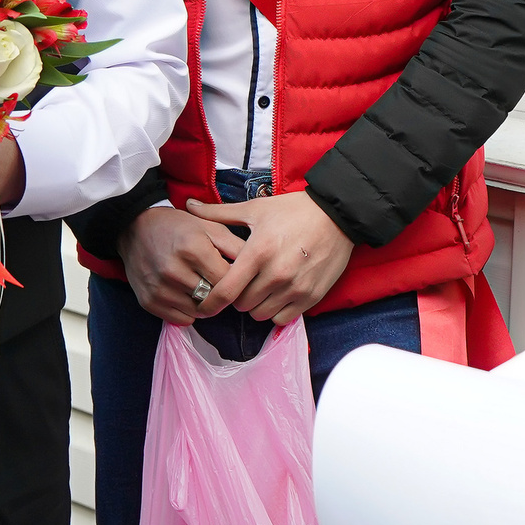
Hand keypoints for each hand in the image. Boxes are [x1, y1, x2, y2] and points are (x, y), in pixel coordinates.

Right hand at [120, 206, 245, 323]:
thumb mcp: (209, 227)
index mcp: (193, 249)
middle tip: (221, 283)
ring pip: (199, 312)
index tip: (237, 276)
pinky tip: (188, 294)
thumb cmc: (178, 226)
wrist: (135, 228)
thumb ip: (235, 245)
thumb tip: (258, 266)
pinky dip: (189, 311)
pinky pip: (181, 319)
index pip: (228, 281)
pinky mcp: (149, 302)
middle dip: (222, 293)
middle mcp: (174, 271)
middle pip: (214, 298)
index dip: (237, 280)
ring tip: (203, 286)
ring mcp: (160, 289)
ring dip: (207, 303)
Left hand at [184, 191, 352, 325]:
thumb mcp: (255, 209)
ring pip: (261, 315)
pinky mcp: (311, 296)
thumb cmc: (293, 210)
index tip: (205, 302)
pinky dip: (275, 311)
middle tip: (240, 285)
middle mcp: (276, 274)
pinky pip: (283, 319)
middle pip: (242, 305)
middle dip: (236, 297)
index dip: (210, 301)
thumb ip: (218, 213)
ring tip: (259, 289)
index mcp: (258, 252)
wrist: (337, 214)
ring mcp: (295, 288)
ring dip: (256, 305)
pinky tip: (276, 295)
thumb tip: (188, 205)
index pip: (226, 291)